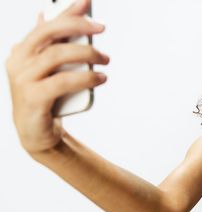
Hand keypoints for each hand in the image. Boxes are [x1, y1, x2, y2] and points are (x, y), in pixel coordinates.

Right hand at [6, 0, 108, 153]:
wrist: (36, 132)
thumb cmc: (46, 96)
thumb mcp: (49, 69)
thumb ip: (50, 44)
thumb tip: (46, 13)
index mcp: (23, 51)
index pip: (46, 25)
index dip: (66, 12)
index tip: (87, 3)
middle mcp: (19, 62)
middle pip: (48, 34)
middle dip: (77, 26)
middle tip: (101, 29)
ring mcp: (23, 80)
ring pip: (56, 56)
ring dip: (86, 54)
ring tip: (105, 60)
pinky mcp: (33, 99)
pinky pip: (62, 82)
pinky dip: (85, 78)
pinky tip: (100, 78)